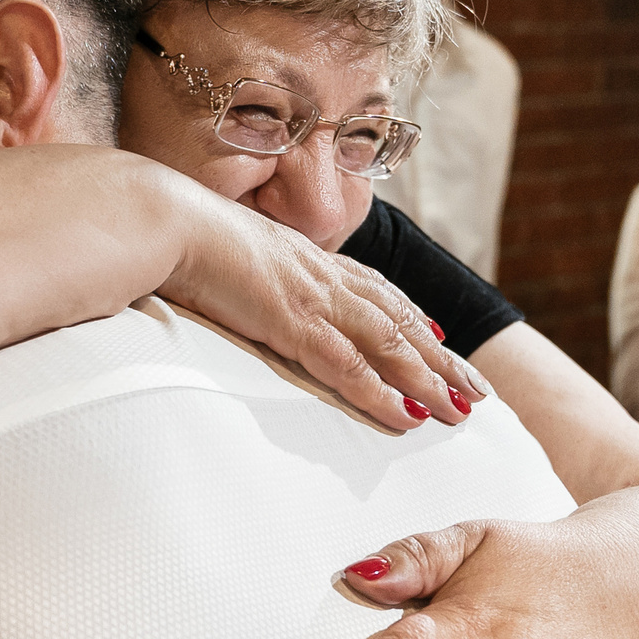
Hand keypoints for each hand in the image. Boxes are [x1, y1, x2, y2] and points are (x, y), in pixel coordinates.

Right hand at [161, 204, 483, 431]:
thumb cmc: (180, 236)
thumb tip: (243, 286)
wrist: (164, 221)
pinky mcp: (294, 324)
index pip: (375, 289)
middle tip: (474, 390)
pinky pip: (350, 366)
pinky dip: (382, 394)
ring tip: (460, 411)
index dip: (411, 315)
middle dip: (440, 357)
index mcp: (308, 259)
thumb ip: (248, 274)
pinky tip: (407, 417)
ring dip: (429, 380)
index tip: (440, 336)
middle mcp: (323, 275)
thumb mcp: (226, 254)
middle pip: (398, 320)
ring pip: (390, 344)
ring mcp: (313, 298)